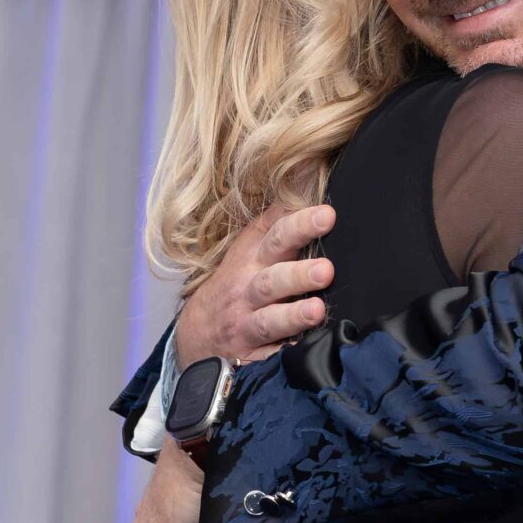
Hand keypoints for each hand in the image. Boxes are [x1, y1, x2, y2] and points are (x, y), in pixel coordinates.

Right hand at [175, 203, 335, 364]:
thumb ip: (283, 214)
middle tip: (326, 268)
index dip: (299, 222)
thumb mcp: (252, 247)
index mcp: (251, 256)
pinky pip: (268, 357)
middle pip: (272, 277)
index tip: (326, 213)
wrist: (196, 336)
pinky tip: (303, 352)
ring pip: (269, 319)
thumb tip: (313, 165)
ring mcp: (247, 323)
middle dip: (298, 272)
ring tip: (316, 309)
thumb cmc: (238, 282)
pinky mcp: (251, 356)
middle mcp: (247, 288)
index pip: (274, 233)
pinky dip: (282, 355)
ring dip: (293, 314)